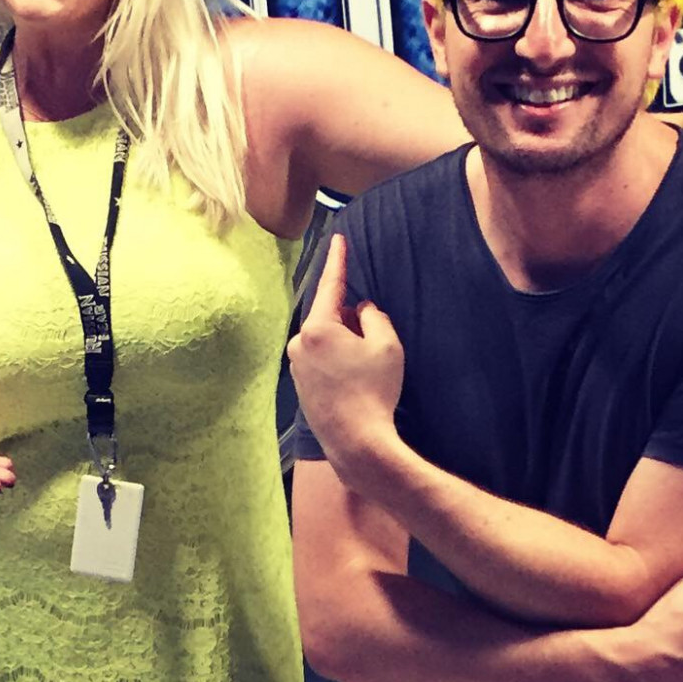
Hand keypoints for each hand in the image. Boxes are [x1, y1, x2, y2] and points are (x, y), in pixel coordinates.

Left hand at [288, 233, 404, 487]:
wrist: (357, 442)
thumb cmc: (374, 391)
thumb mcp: (386, 345)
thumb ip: (375, 317)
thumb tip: (363, 309)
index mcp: (317, 328)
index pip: (331, 285)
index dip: (338, 260)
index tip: (338, 239)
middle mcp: (299, 343)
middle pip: (329, 317)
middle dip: (351, 320)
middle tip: (374, 342)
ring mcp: (296, 367)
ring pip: (325, 340)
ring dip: (345, 343)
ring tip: (367, 369)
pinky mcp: (300, 386)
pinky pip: (320, 360)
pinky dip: (338, 361)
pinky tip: (355, 381)